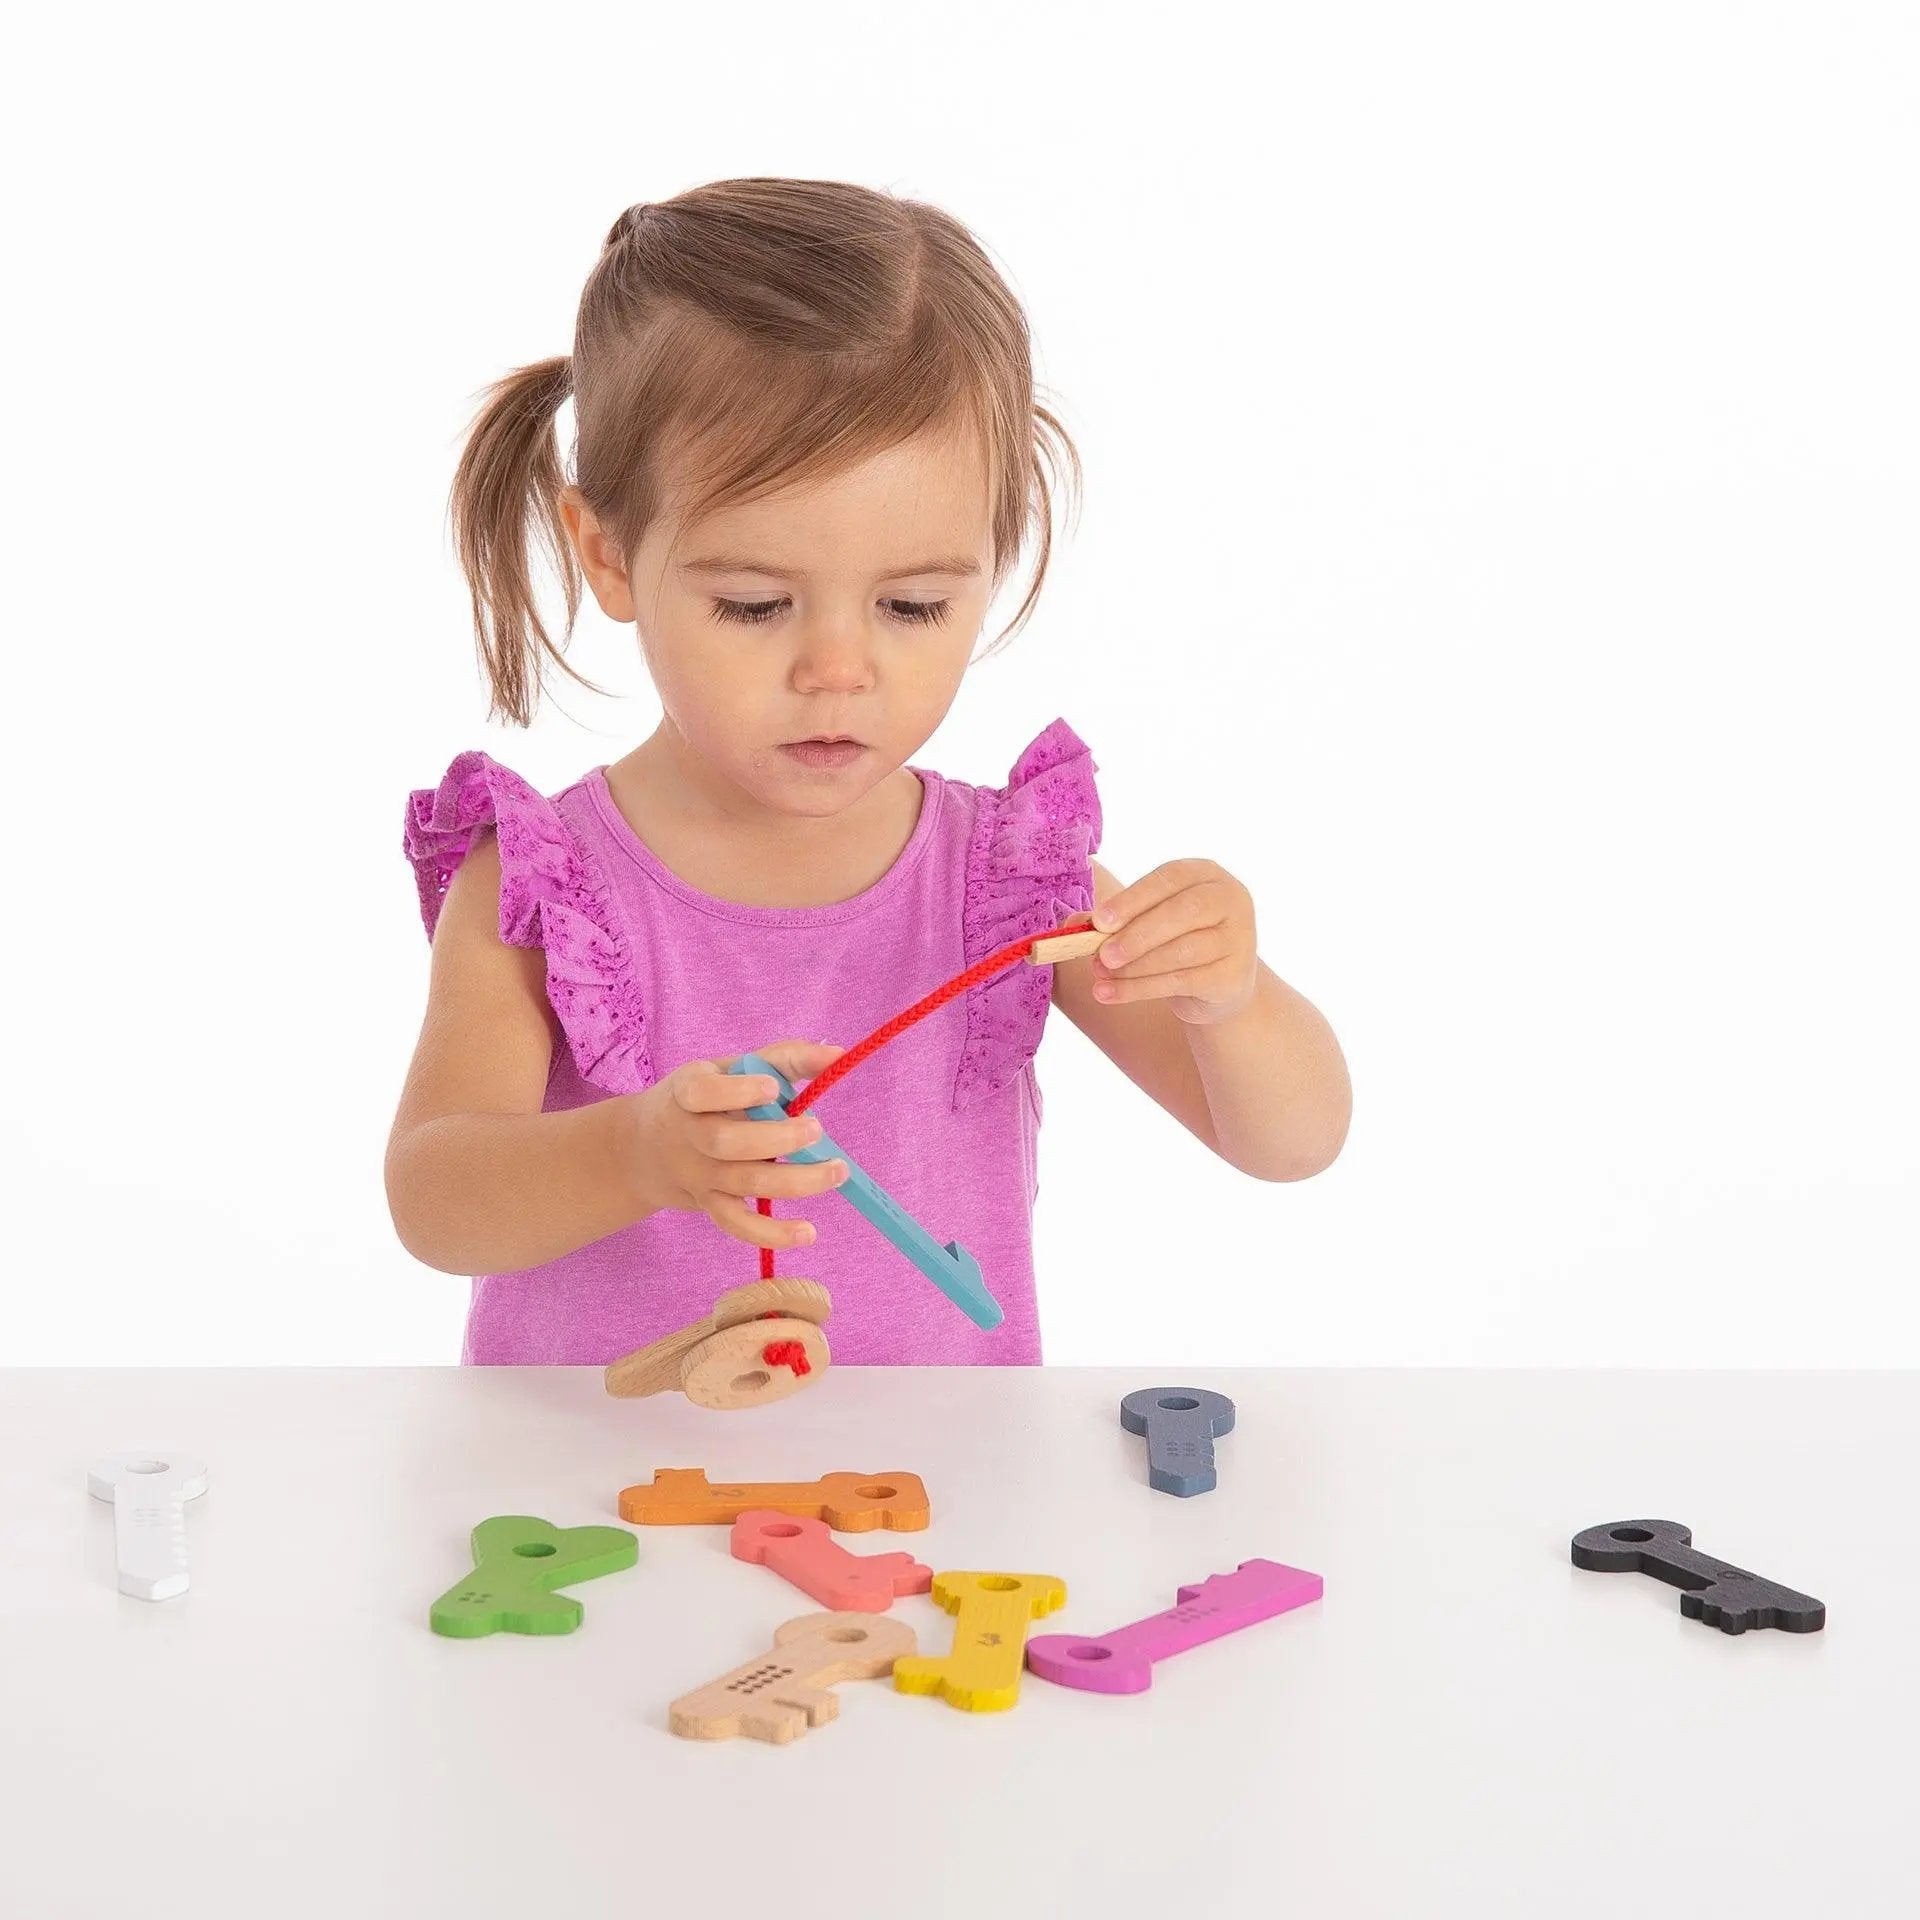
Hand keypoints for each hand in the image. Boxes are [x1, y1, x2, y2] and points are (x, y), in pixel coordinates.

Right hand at [623, 1039, 849, 1250]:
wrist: (647, 1147)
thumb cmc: (708, 1098)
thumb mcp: (732, 1069)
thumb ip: (784, 1059)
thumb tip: (838, 1054)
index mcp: (689, 1091)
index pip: (702, 1092)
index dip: (737, 1092)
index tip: (774, 1088)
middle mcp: (689, 1135)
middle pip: (726, 1143)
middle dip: (776, 1138)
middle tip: (817, 1130)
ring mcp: (698, 1174)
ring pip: (743, 1183)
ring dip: (794, 1181)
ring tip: (837, 1172)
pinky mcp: (709, 1204)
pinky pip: (737, 1225)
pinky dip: (772, 1233)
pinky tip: (807, 1233)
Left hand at [1087, 859, 1258, 1024]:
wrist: (1215, 985)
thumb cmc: (1174, 941)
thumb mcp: (1145, 921)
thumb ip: (1111, 919)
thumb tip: (1072, 925)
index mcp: (1206, 874)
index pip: (1170, 878)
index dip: (1133, 898)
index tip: (1100, 920)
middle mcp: (1231, 899)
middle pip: (1183, 913)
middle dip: (1136, 935)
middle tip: (1101, 955)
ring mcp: (1239, 938)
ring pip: (1182, 952)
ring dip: (1135, 967)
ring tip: (1100, 976)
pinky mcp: (1234, 976)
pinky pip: (1183, 982)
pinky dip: (1141, 990)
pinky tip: (1111, 994)